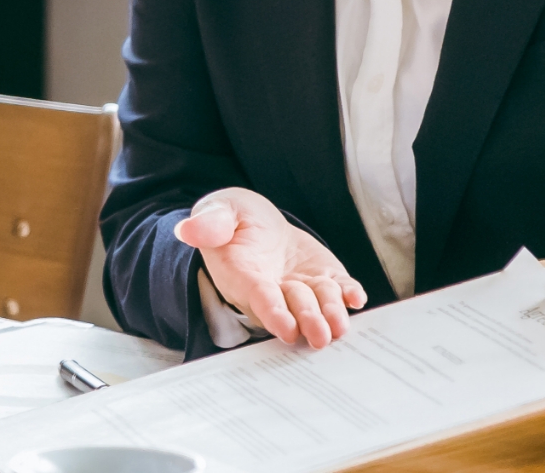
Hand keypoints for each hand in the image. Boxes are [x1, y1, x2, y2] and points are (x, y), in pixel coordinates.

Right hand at [174, 187, 366, 347]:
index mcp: (242, 275)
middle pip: (292, 307)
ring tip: (341, 325)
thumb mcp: (219, 211)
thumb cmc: (232, 219)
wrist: (257, 224)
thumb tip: (188, 229)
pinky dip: (347, 294)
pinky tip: (356, 297)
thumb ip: (209, 223)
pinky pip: (337, 290)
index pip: (259, 297)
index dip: (273, 312)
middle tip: (321, 334)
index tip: (286, 328)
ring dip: (330, 314)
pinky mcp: (322, 278)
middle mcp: (273, 288)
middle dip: (307, 319)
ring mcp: (300, 286)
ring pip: (317, 303)